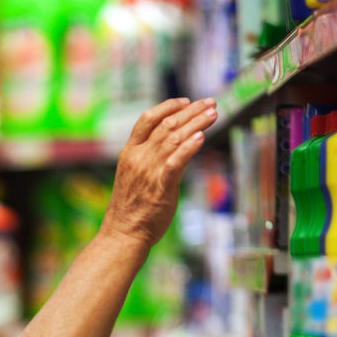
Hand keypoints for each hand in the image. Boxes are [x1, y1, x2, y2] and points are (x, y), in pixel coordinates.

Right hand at [101, 96, 217, 250]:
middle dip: (191, 111)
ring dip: (197, 124)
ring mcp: (149, 171)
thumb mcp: (134, 176)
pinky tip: (202, 137)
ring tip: (213, 114)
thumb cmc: (131, 208)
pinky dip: (190, 147)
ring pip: (175, 138)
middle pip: (167, 125)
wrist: (123, 234)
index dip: (168, 106)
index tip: (186, 101)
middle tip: (210, 103)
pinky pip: (176, 161)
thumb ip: (149, 159)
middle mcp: (138, 158)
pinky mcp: (161, 186)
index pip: (148, 119)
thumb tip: (173, 145)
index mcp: (129, 152)